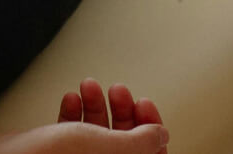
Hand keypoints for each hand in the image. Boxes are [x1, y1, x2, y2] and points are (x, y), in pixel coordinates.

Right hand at [0, 80, 168, 153]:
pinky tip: (70, 98)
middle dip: (121, 110)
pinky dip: (74, 112)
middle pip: (124, 142)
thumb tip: (161, 135)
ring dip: (96, 105)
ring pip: (98, 133)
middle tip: (118, 90)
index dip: (151, 128)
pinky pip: (73, 132)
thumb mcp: (105, 147)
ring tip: (89, 86)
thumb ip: (140, 142)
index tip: (144, 104)